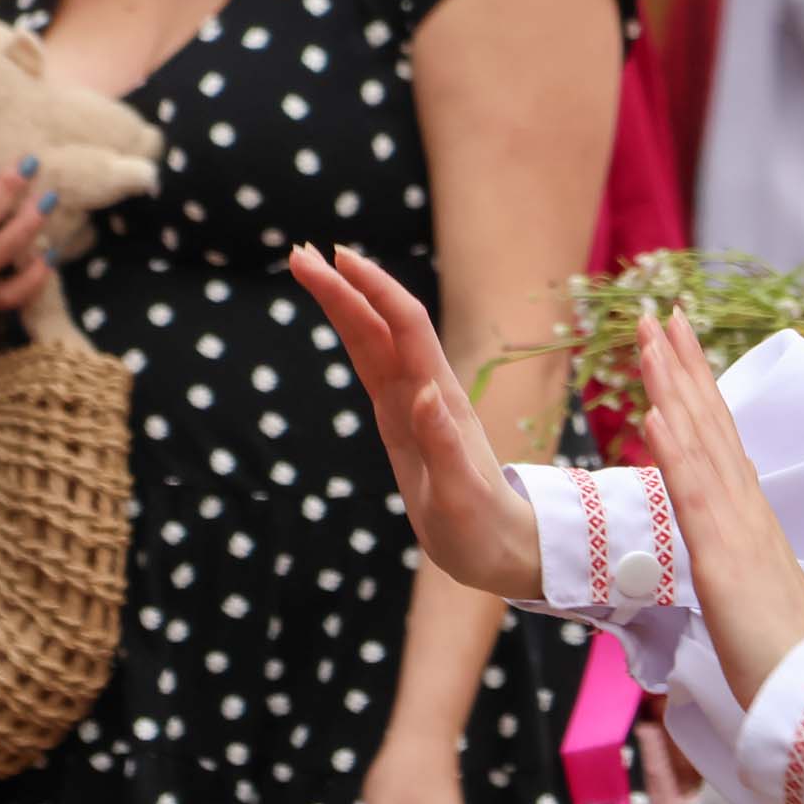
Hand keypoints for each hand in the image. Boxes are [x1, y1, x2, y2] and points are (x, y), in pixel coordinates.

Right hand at [289, 245, 538, 598]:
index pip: (403, 329)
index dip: (373, 290)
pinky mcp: (403, 424)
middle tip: (299, 253)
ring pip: (375, 342)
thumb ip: (444, 446)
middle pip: (381, 326)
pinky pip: (376, 369)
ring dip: (346, 304)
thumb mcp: (461, 497)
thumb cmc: (484, 529)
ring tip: (310, 271)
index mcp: (437, 402)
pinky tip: (344, 316)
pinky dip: (356, 336)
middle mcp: (424, 394)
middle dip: (344, 287)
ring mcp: (412, 406)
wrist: (504, 550)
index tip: (337, 259)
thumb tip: (425, 393)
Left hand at [637, 309, 803, 705]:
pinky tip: (652, 412)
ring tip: (649, 337)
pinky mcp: (723, 555)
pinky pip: (692, 493)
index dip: (697, 386)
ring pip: (699, 441)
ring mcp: (736, 526)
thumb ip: (740, 560)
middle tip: (660, 311)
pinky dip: (672, 448)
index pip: (720, 436)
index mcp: (751, 515)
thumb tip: (726, 546)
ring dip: (672, 385)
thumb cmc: (784, 655)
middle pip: (710, 421)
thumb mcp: (753, 593)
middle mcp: (746, 507)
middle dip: (682, 364)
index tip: (679, 343)